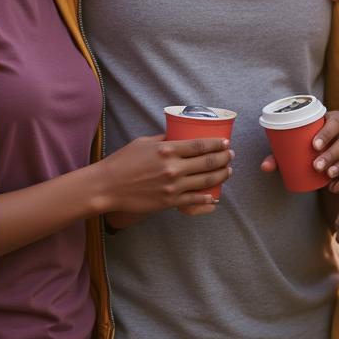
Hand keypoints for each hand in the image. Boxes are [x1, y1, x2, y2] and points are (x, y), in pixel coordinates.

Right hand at [96, 135, 231, 214]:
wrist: (107, 187)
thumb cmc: (123, 162)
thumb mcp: (144, 143)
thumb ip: (164, 140)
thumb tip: (179, 136)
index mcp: (167, 149)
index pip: (201, 145)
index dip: (218, 144)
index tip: (226, 142)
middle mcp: (173, 168)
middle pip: (208, 162)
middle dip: (225, 158)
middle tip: (231, 155)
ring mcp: (173, 186)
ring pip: (206, 181)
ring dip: (222, 175)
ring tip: (228, 171)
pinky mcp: (169, 202)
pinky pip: (195, 200)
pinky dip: (208, 198)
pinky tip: (215, 196)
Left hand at [260, 110, 338, 181]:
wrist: (318, 150)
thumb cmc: (303, 143)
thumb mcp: (292, 147)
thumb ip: (277, 156)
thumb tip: (265, 167)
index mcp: (331, 117)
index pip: (335, 120)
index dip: (327, 131)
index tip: (314, 146)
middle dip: (332, 151)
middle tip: (316, 165)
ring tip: (326, 173)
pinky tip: (334, 179)